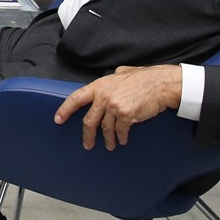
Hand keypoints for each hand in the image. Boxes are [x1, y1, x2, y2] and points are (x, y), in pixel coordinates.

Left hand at [53, 65, 183, 149]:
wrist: (161, 84)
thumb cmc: (144, 78)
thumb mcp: (122, 74)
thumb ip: (111, 80)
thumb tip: (107, 84)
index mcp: (100, 85)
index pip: (76, 98)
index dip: (65, 110)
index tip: (58, 119)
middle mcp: (104, 96)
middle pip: (89, 120)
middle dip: (87, 135)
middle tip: (87, 144)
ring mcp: (114, 106)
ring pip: (105, 128)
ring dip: (108, 139)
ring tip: (110, 145)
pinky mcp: (126, 115)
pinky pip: (120, 131)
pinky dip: (121, 138)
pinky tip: (122, 140)